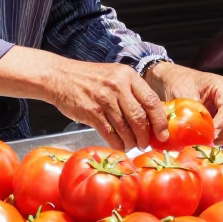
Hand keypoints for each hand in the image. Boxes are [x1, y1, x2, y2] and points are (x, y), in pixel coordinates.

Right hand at [46, 60, 169, 151]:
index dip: (160, 121)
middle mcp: (118, 86)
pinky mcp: (91, 112)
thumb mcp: (114, 76)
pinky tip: (119, 146)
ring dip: (131, 142)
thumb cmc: (88, 78)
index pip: (151, 101)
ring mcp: (104, 99)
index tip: (163, 134)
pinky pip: (110, 133)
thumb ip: (131, 92)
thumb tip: (150, 117)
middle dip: (145, 136)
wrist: (59, 76)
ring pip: (125, 128)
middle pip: (139, 118)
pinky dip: (117, 143)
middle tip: (145, 144)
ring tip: (132, 146)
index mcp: (128, 76)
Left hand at [143, 63, 222, 145]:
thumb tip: (195, 131)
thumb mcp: (183, 94)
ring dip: (222, 137)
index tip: (212, 135)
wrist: (169, 78)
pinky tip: (206, 143)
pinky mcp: (220, 114)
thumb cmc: (176, 81)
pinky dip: (217, 136)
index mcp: (222, 86)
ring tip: (207, 145)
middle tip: (209, 144)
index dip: (222, 123)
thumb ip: (192, 111)